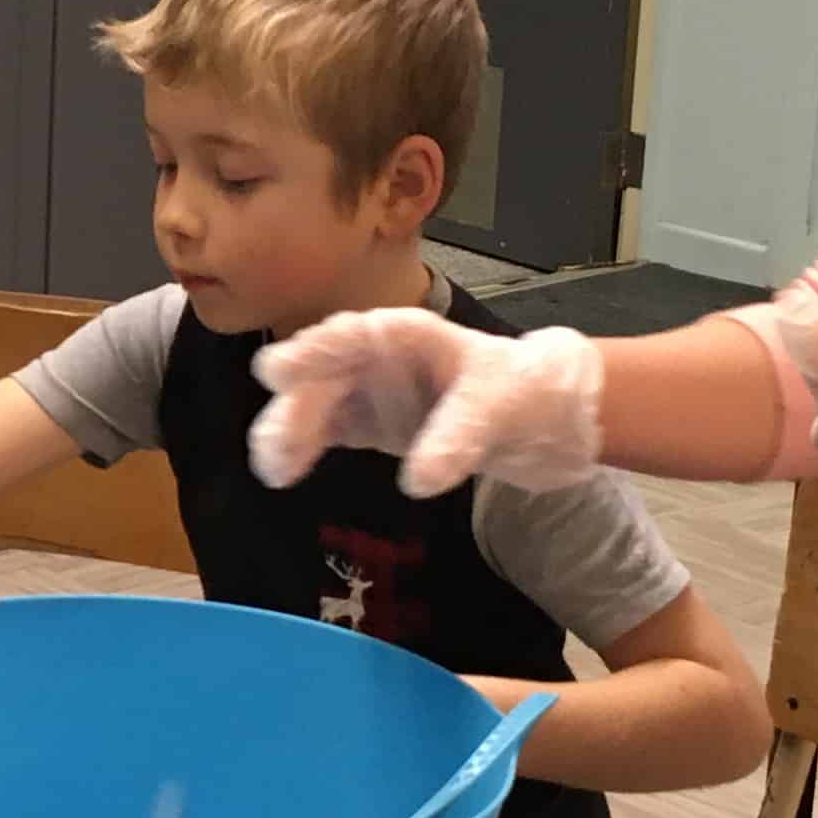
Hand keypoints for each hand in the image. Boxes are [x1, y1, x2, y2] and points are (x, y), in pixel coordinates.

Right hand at [248, 313, 605, 494]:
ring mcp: (372, 392)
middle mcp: (380, 359)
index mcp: (407, 336)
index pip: (352, 336)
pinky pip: (330, 432)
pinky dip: (306, 450)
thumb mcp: (497, 408)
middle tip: (272, 445)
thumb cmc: (522, 394)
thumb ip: (457, 437)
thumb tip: (417, 482)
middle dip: (296, 406)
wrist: (545, 421)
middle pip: (324, 376)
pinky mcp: (372, 425)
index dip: (313, 351)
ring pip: (318, 405)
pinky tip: (284, 472)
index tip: (276, 372)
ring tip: (272, 468)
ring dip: (291, 431)